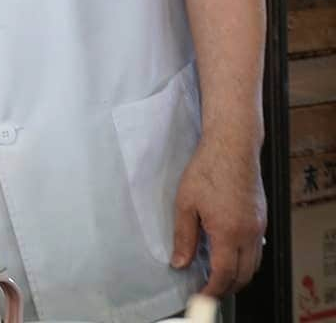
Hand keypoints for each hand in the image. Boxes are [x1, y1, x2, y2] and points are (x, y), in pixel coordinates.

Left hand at [172, 134, 266, 295]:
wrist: (232, 146)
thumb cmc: (208, 168)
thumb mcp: (185, 202)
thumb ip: (183, 236)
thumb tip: (180, 262)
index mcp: (229, 232)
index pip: (224, 274)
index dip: (213, 289)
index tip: (202, 295)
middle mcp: (249, 233)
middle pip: (243, 275)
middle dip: (227, 288)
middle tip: (209, 289)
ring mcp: (258, 226)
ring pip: (253, 264)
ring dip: (238, 275)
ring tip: (218, 274)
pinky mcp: (261, 217)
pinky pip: (257, 248)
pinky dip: (245, 259)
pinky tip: (230, 252)